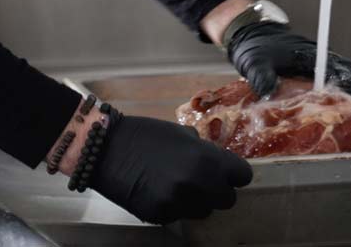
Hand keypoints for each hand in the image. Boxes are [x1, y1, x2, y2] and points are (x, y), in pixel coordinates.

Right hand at [90, 113, 251, 223]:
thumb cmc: (148, 135)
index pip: (243, 176)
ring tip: (179, 186)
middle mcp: (199, 183)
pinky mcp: (161, 216)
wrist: (107, 149)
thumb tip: (220, 163)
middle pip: (228, 199)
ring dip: (198, 201)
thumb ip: (207, 152)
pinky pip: (180, 215)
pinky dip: (175, 207)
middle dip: (218, 190)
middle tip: (203, 181)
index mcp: (208, 159)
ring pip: (205, 211)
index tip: (227, 173)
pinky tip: (161, 192)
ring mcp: (180, 202)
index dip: (235, 174)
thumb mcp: (184, 134)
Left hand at [227, 22, 350, 107]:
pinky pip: (346, 84)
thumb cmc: (255, 47)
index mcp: (313, 58)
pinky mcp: (319, 76)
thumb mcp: (254, 62)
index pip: (347, 74)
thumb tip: (269, 92)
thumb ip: (262, 77)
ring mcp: (323, 69)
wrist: (253, 35)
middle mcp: (324, 63)